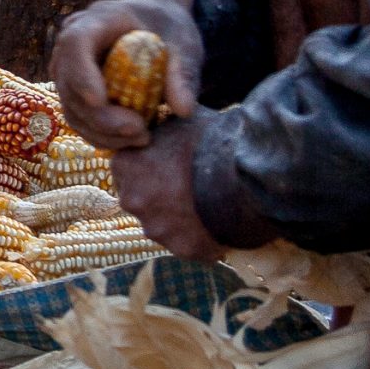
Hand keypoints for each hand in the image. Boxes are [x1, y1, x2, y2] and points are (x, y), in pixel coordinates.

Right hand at [52, 0, 204, 149]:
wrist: (158, 22)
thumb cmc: (170, 27)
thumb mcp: (184, 45)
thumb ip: (184, 74)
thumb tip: (184, 110)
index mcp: (98, 19)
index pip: (75, 44)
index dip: (81, 75)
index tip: (101, 102)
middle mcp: (73, 42)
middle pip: (69, 84)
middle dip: (99, 116)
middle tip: (139, 131)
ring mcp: (69, 67)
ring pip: (70, 107)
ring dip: (101, 132)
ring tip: (142, 137)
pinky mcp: (74, 89)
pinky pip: (78, 117)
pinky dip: (100, 134)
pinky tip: (131, 139)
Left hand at [108, 116, 224, 259]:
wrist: (244, 173)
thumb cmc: (211, 139)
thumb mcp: (181, 120)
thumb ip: (161, 127)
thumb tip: (160, 125)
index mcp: (125, 165)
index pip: (128, 169)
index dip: (150, 167)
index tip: (169, 165)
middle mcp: (131, 200)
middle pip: (142, 199)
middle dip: (161, 195)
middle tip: (189, 186)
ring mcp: (155, 228)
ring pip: (163, 225)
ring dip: (179, 218)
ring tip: (208, 204)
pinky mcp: (181, 248)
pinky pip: (188, 244)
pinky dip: (200, 237)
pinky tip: (219, 223)